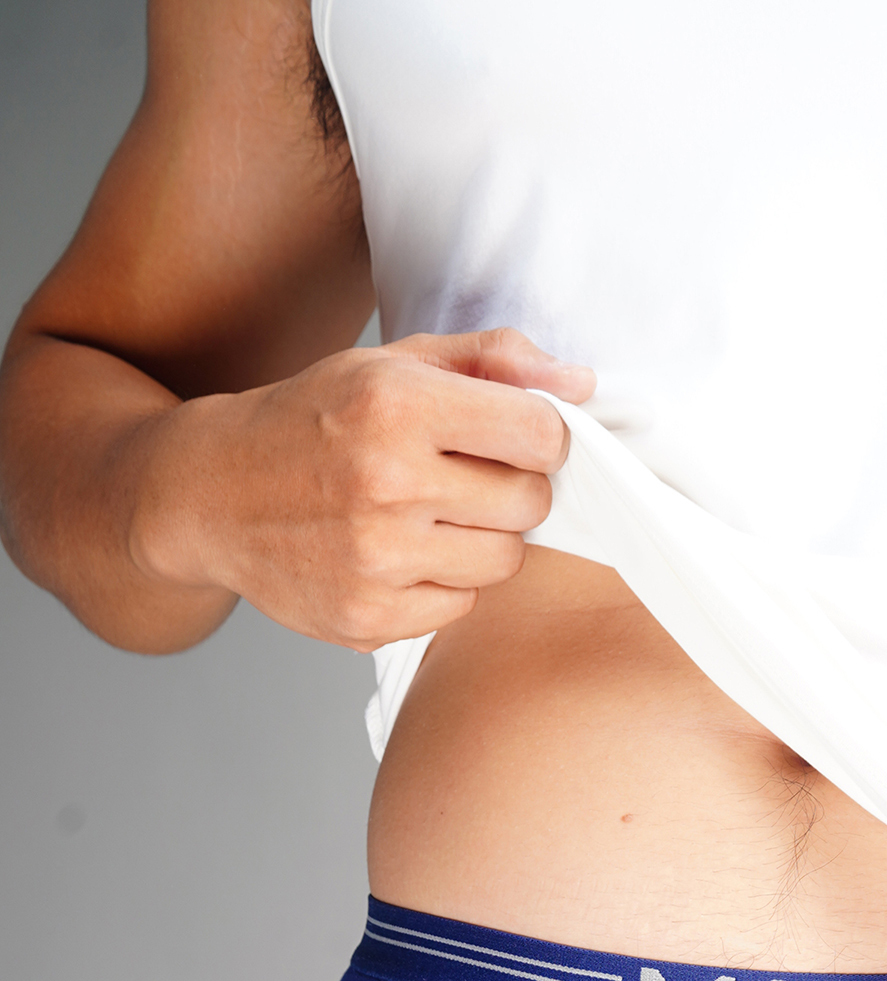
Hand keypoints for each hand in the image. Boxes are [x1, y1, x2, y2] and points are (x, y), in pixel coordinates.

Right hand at [131, 328, 595, 650]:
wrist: (211, 493)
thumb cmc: (313, 421)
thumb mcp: (392, 364)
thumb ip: (492, 362)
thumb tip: (581, 384)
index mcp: (396, 404)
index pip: (542, 435)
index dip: (539, 437)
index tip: (511, 437)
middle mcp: (385, 483)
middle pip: (530, 503)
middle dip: (510, 488)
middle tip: (459, 477)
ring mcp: (375, 559)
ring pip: (503, 561)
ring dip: (480, 539)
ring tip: (425, 514)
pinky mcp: (368, 617)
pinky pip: (459, 606)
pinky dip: (442, 583)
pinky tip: (396, 553)